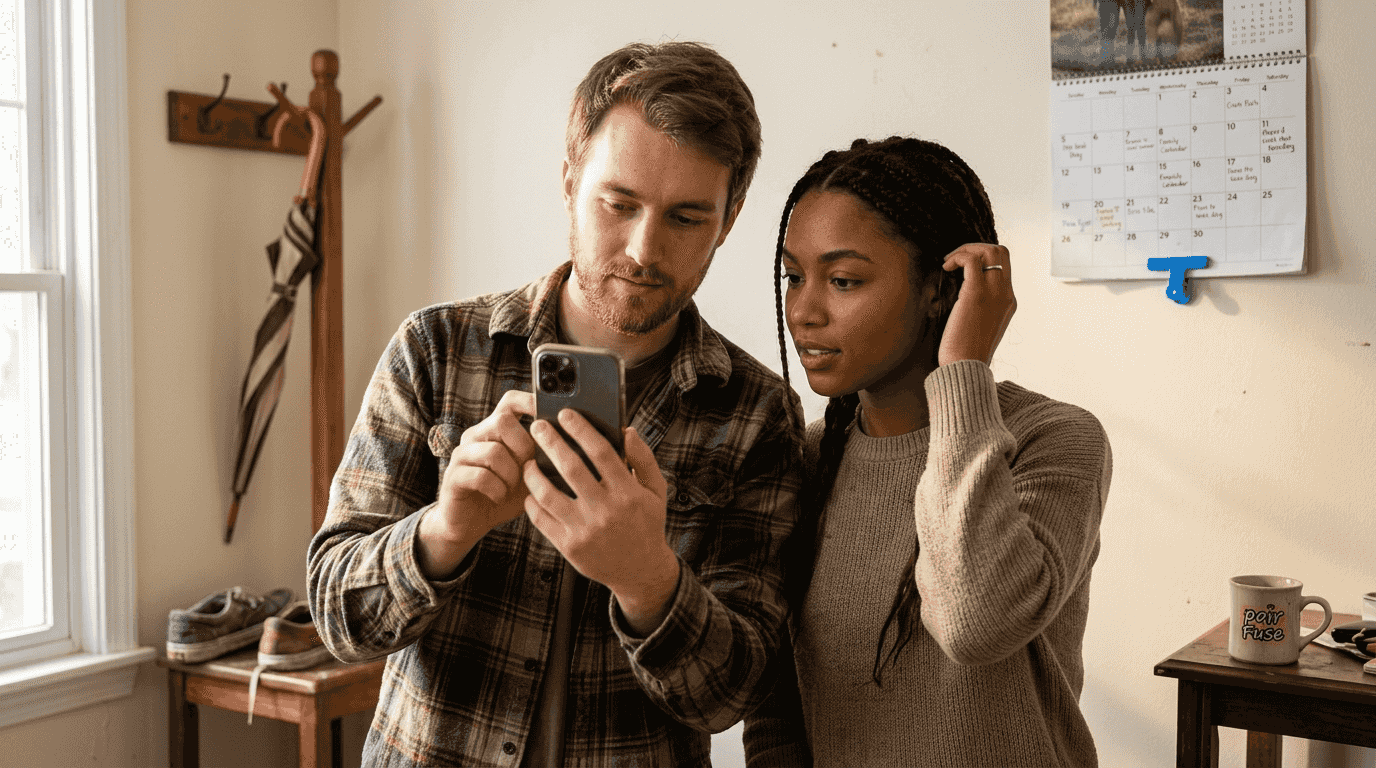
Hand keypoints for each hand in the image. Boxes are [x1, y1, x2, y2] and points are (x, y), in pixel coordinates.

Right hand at [418, 390, 535, 577]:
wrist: (470, 523)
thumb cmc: (505, 495)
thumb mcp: (530, 475)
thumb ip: (543, 458)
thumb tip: (575, 446)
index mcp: (495, 430)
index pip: (510, 401)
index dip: (530, 401)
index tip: (548, 412)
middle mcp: (476, 436)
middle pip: (501, 420)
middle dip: (522, 445)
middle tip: (527, 467)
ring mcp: (462, 455)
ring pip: (493, 451)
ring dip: (510, 473)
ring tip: (512, 486)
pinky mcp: (453, 476)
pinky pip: (480, 476)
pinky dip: (496, 489)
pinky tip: (499, 497)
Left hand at [523, 410, 678, 633]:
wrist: (640, 571)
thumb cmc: (647, 524)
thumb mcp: (656, 491)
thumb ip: (643, 459)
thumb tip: (627, 431)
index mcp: (628, 492)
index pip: (600, 452)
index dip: (581, 429)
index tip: (565, 414)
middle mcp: (606, 510)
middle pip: (571, 468)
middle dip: (551, 442)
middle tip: (538, 426)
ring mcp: (585, 529)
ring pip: (549, 494)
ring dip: (534, 473)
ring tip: (528, 461)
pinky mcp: (569, 546)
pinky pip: (542, 518)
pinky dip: (532, 501)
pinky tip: (530, 490)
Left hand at [938, 243, 1016, 366]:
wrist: (965, 367)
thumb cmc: (965, 351)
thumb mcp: (979, 325)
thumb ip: (978, 307)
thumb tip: (961, 295)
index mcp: (1008, 302)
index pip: (1003, 266)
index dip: (983, 257)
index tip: (962, 265)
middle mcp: (1006, 294)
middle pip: (1001, 252)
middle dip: (976, 247)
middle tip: (955, 258)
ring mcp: (994, 293)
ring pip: (990, 251)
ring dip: (966, 249)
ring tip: (949, 261)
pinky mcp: (976, 294)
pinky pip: (972, 260)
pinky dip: (958, 257)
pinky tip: (946, 268)